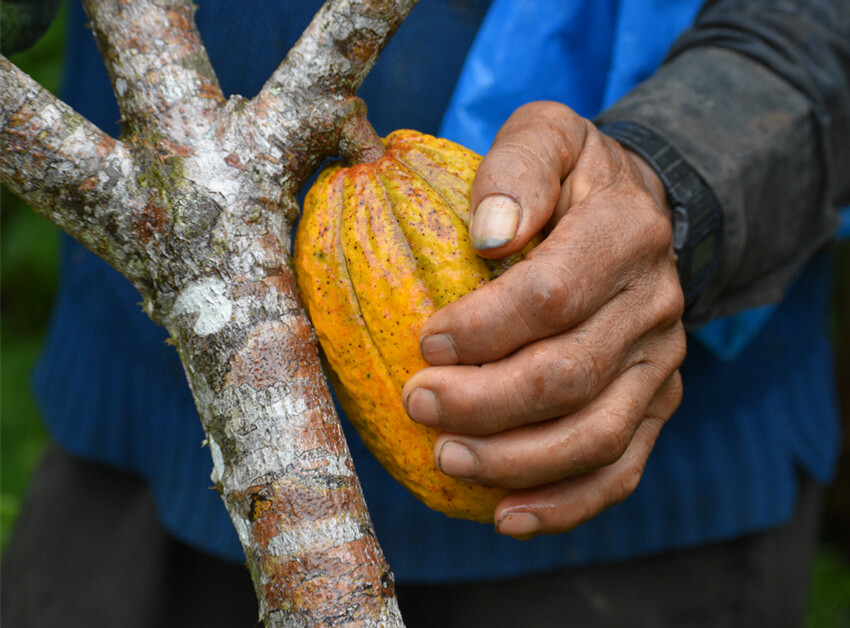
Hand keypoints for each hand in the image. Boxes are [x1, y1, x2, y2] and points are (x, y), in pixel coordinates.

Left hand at [401, 102, 685, 536]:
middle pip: (570, 374)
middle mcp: (654, 304)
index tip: (426, 343)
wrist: (640, 212)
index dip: (484, 327)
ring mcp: (661, 363)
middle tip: (419, 405)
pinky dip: (566, 503)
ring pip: (595, 435)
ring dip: (517, 461)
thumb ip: (517, 168)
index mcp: (626, 233)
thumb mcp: (547, 136)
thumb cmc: (571, 178)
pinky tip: (508, 516)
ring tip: (448, 459)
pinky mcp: (656, 404)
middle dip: (486, 402)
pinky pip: (620, 466)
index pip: (553, 294)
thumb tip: (488, 233)